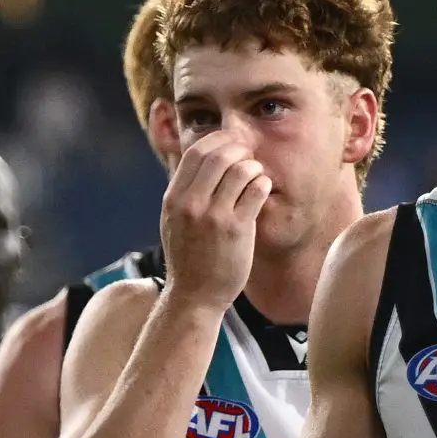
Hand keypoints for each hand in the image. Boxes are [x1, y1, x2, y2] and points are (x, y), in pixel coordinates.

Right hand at [157, 130, 271, 313]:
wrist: (194, 296)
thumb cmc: (188, 257)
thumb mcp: (173, 220)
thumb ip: (183, 191)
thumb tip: (195, 158)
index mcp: (174, 199)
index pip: (196, 152)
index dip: (217, 141)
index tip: (230, 145)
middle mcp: (191, 204)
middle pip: (219, 155)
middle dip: (239, 150)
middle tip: (248, 158)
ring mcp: (214, 216)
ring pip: (241, 169)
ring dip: (254, 167)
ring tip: (255, 177)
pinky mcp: (237, 229)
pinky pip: (257, 190)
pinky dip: (263, 184)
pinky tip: (261, 192)